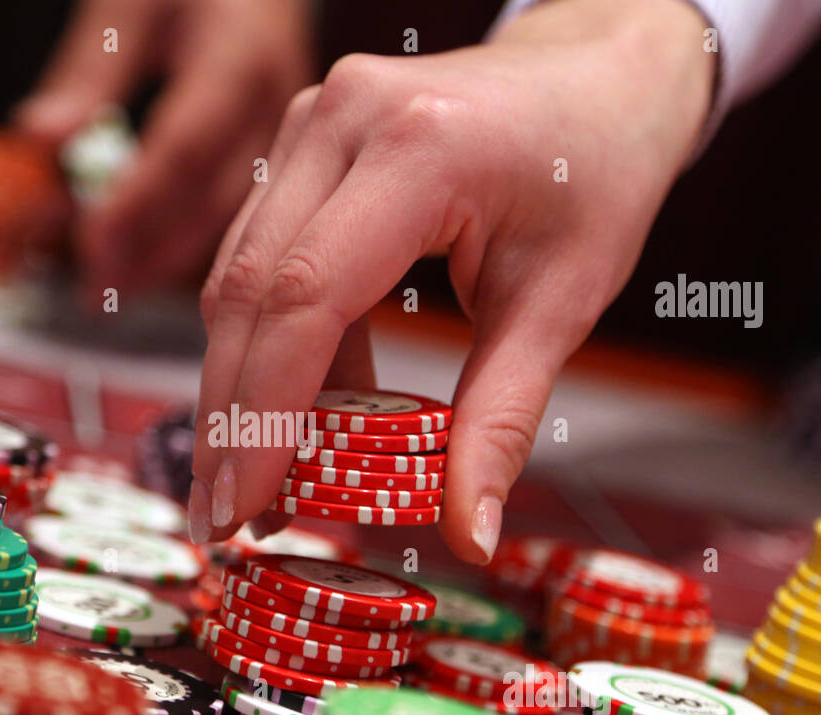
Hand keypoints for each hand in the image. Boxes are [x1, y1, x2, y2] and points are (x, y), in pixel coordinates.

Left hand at [14, 0, 313, 293]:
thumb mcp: (130, 2)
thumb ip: (89, 71)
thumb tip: (40, 138)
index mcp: (240, 61)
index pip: (185, 148)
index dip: (135, 203)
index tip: (87, 244)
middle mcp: (275, 107)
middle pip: (213, 199)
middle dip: (147, 252)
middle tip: (91, 288)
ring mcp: (290, 137)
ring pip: (230, 218)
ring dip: (165, 259)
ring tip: (110, 287)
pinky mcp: (289, 155)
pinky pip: (237, 211)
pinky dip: (187, 239)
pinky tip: (148, 261)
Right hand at [188, 0, 714, 562]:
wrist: (596, 72)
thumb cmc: (595, 172)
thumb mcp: (563, 300)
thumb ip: (504, 420)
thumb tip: (473, 536)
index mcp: (417, 149)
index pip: (306, 297)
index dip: (264, 414)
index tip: (246, 507)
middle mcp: (340, 120)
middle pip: (246, 291)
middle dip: (229, 418)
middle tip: (225, 519)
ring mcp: (309, 124)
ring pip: (237, 278)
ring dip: (237, 388)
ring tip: (251, 484)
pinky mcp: (300, 145)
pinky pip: (259, 257)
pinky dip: (267, 344)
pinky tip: (286, 415)